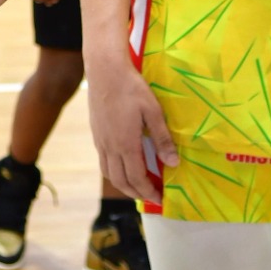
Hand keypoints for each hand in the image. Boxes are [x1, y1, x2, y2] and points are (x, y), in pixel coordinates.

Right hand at [86, 53, 178, 201]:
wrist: (105, 71)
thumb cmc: (131, 88)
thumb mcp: (153, 112)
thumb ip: (162, 139)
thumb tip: (174, 163)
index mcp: (125, 144)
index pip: (137, 178)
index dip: (148, 192)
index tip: (160, 199)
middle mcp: (110, 147)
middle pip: (120, 181)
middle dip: (136, 193)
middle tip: (151, 197)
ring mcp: (100, 140)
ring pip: (108, 173)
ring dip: (123, 184)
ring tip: (138, 186)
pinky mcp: (96, 133)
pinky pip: (103, 161)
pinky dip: (114, 171)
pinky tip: (124, 165)